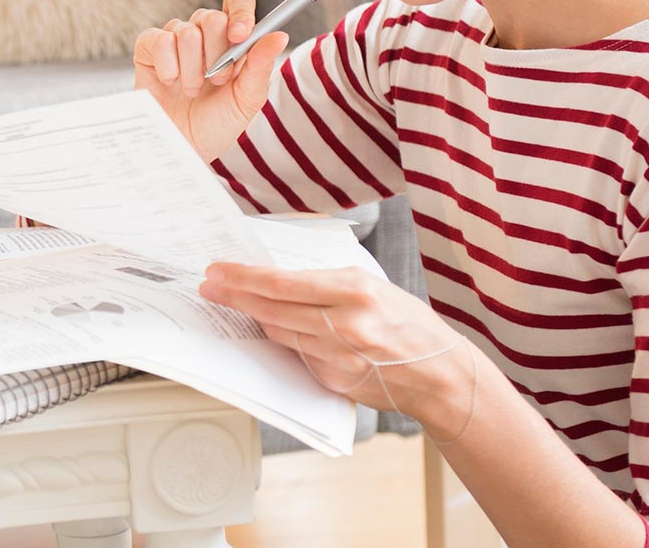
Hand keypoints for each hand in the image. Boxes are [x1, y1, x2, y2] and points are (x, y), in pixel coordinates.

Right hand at [132, 0, 290, 162]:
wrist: (183, 146)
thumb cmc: (217, 123)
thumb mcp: (247, 99)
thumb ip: (260, 66)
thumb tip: (279, 35)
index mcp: (233, 36)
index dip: (240, 9)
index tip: (241, 35)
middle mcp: (204, 32)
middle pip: (212, 16)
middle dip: (217, 54)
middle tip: (217, 81)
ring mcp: (175, 38)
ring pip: (186, 31)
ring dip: (193, 69)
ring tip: (193, 90)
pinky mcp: (149, 47)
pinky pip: (159, 40)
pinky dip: (169, 66)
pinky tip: (171, 83)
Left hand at [198, 262, 478, 437]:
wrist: (439, 374)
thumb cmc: (407, 322)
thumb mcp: (373, 286)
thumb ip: (328, 282)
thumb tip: (278, 276)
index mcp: (354, 290)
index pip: (283, 282)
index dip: (244, 276)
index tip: (218, 269)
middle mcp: (345, 324)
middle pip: (272, 309)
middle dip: (234, 296)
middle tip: (209, 286)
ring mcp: (338, 356)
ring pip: (280, 332)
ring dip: (254, 318)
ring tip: (233, 302)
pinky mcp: (334, 379)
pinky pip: (297, 354)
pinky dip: (285, 339)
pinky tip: (275, 328)